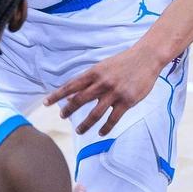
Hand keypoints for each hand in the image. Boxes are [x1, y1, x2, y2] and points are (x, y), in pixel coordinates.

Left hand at [45, 44, 165, 135]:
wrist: (146, 58)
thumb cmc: (123, 62)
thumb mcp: (103, 66)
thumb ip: (90, 78)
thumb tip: (74, 92)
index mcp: (94, 73)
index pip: (71, 85)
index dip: (57, 95)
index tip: (46, 103)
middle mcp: (102, 83)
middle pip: (79, 100)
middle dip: (68, 110)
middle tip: (62, 116)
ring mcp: (114, 93)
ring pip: (94, 113)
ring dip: (85, 124)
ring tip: (79, 131)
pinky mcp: (127, 101)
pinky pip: (112, 119)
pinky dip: (105, 128)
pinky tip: (100, 133)